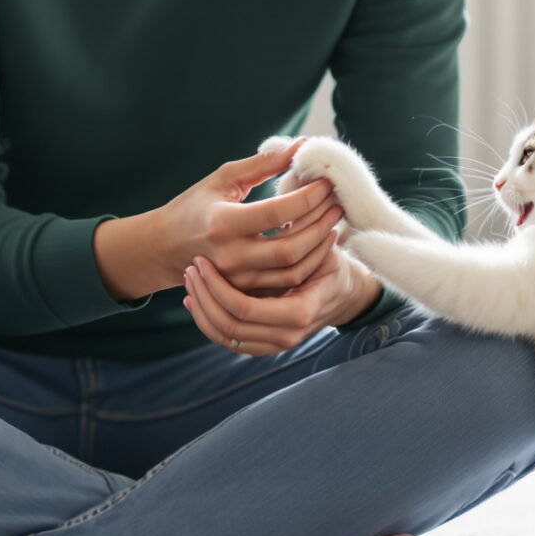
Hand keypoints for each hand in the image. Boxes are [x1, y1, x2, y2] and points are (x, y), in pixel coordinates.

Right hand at [93, 139, 344, 301]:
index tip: (326, 182)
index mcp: (222, 223)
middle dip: (320, 224)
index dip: (307, 197)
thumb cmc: (196, 206)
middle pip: (290, 248)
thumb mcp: (223, 178)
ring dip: (320, 246)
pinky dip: (308, 264)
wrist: (165, 247)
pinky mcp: (245, 291)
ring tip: (333, 221)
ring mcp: (238, 279)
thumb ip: (263, 163)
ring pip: (293, 272)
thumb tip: (301, 146)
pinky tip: (318, 242)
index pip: (277, 212)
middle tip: (338, 202)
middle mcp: (230, 256)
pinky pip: (286, 284)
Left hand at [182, 228, 384, 354]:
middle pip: (228, 324)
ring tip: (191, 279)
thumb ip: (298, 229)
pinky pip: (227, 340)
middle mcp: (288, 333)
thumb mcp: (322, 243)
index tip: (201, 259)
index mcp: (300, 310)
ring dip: (201, 308)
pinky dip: (207, 321)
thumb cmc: (330, 262)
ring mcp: (276, 343)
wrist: (343, 294)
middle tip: (191, 267)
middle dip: (204, 296)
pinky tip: (194, 299)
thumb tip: (268, 190)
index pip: (243, 308)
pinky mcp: (265, 345)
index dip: (216, 286)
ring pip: (223, 335)